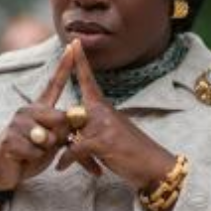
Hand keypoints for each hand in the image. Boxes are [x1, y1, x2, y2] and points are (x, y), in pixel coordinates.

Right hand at [0, 44, 76, 191]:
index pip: (54, 84)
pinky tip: (22, 158)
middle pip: (60, 117)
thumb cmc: (28, 155)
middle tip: (45, 146)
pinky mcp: (8, 138)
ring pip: (48, 137)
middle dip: (60, 137)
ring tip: (31, 152)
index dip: (64, 66)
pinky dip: (33, 158)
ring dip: (45, 151)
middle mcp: (26, 110)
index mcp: (39, 109)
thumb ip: (63, 130)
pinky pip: (35, 149)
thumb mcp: (51, 143)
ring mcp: (16, 123)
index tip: (72, 46)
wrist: (2, 171)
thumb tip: (73, 117)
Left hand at [56, 39, 176, 191]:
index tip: (73, 42)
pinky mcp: (102, 141)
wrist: (154, 167)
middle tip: (57, 150)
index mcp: (103, 106)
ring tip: (65, 165)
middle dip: (56, 135)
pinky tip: (61, 168)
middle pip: (68, 115)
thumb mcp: (106, 136)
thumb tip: (70, 130)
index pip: (88, 80)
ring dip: (65, 152)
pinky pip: (73, 148)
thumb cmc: (130, 153)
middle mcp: (102, 111)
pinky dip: (66, 160)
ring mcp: (103, 125)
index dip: (79, 62)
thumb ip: (89, 128)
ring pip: (69, 134)